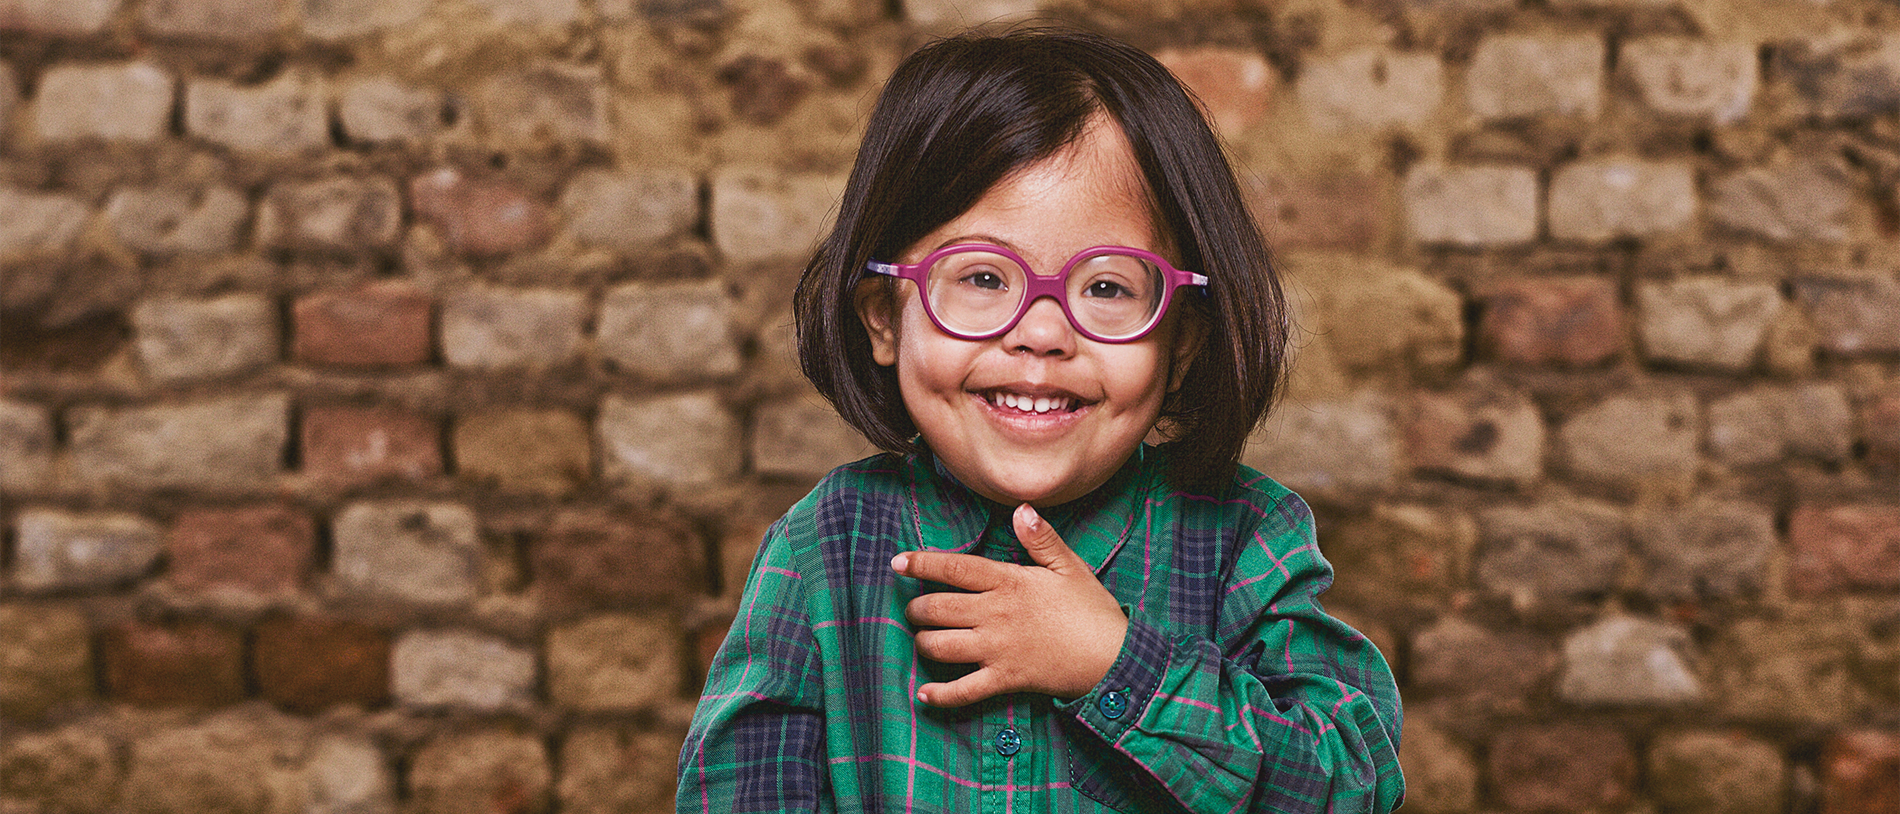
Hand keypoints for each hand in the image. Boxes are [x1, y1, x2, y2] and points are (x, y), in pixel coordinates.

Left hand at [891, 503, 1127, 706]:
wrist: (1113, 657)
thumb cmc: (1091, 610)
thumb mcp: (1070, 567)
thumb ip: (1041, 538)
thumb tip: (1020, 508)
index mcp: (1010, 582)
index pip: (955, 568)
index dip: (922, 563)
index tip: (898, 562)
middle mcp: (996, 614)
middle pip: (937, 608)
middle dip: (916, 609)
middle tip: (913, 610)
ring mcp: (997, 649)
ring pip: (941, 646)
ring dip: (923, 643)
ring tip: (922, 640)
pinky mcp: (1005, 679)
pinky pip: (964, 690)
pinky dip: (940, 695)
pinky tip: (925, 694)